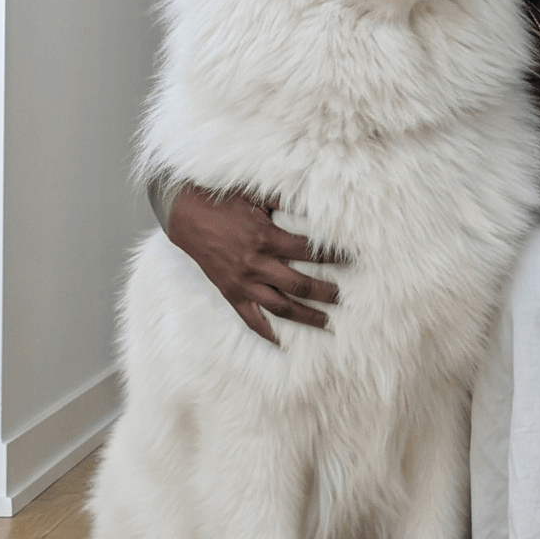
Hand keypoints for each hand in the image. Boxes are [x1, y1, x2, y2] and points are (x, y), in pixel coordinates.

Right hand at [167, 184, 346, 343]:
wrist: (187, 217)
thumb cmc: (223, 202)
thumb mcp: (256, 195)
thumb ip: (285, 201)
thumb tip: (315, 200)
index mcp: (266, 238)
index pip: (309, 252)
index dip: (333, 256)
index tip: (352, 259)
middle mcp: (257, 264)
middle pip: (301, 285)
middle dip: (326, 293)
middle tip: (345, 298)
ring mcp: (243, 283)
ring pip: (281, 307)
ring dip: (306, 316)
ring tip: (327, 323)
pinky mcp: (231, 293)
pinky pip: (251, 319)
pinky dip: (267, 333)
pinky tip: (282, 343)